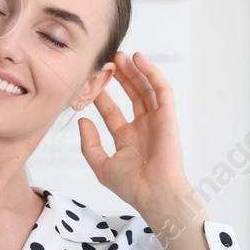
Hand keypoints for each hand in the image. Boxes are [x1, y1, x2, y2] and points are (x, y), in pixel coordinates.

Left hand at [77, 52, 196, 226]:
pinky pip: (161, 90)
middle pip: (130, 95)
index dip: (101, 95)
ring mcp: (156, 121)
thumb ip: (89, 144)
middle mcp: (142, 127)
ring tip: (120, 56)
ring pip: (145, 89)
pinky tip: (139, 60)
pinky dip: (151, 73)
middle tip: (106, 61)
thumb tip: (82, 121)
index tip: (89, 81)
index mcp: (127, 139)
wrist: (154, 194)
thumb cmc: (131, 186)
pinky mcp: (168, 116)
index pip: (112, 111)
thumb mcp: (101, 166)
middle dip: (118, 78)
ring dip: (134, 71)